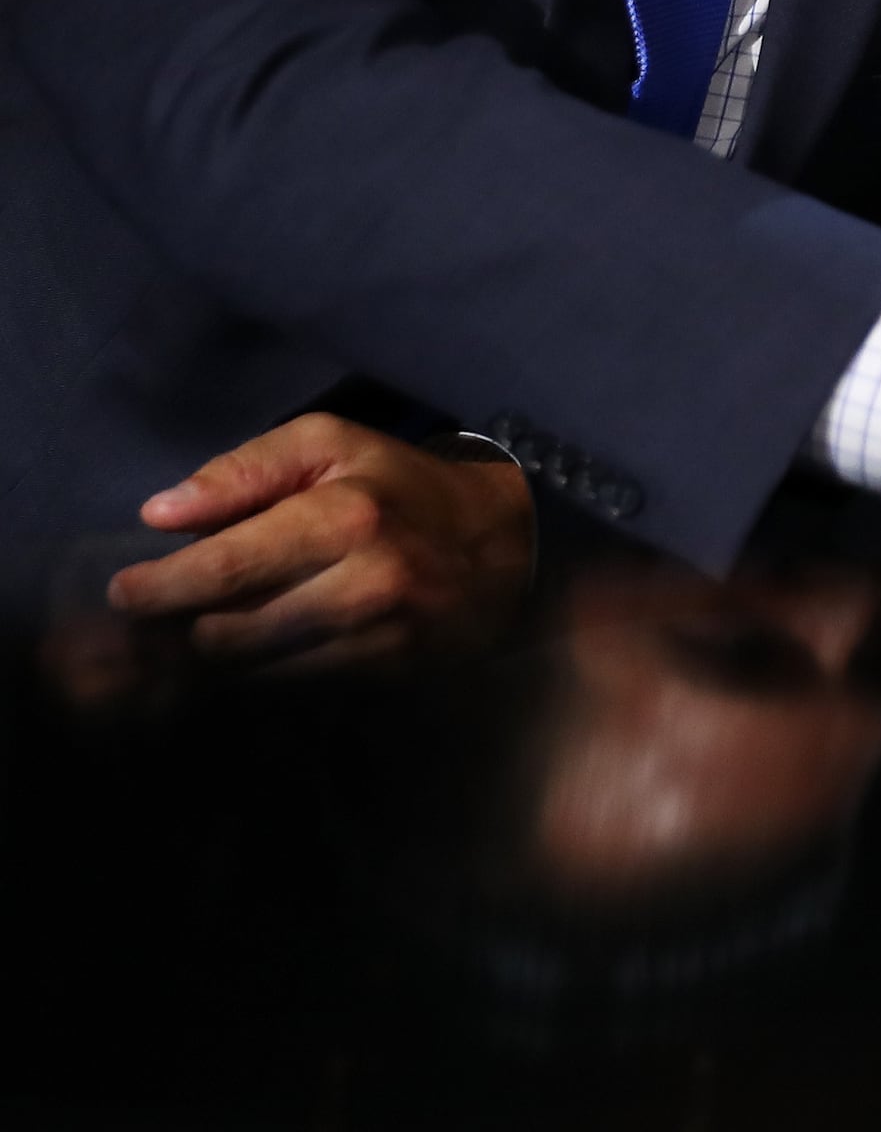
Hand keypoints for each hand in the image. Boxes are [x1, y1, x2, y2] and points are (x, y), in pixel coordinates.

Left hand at [107, 413, 532, 671]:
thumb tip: (160, 515)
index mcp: (346, 517)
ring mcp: (379, 638)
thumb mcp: (330, 445)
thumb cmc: (400, 486)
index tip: (125, 590)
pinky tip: (252, 646)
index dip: (162, 586)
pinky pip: (292, 685)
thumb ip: (244, 471)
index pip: (228, 566)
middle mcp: (364, 584)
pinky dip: (259, 670)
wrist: (504, 546)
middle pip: (230, 632)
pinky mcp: (386, 675)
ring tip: (199, 630)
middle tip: (154, 616)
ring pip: (255, 668)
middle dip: (178, 627)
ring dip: (214, 655)